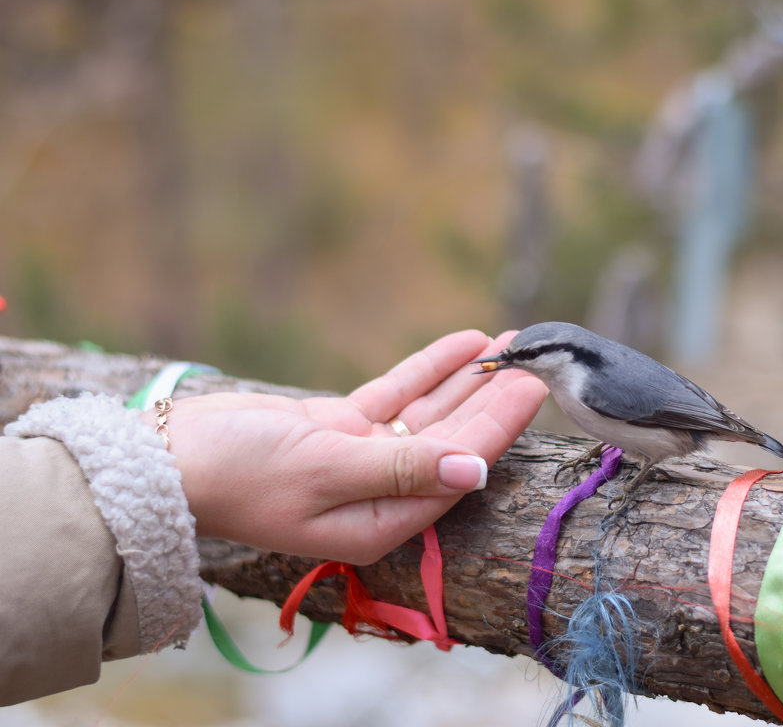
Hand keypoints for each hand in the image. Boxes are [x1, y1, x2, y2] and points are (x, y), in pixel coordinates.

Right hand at [157, 330, 546, 563]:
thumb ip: (404, 468)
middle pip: (453, 439)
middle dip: (493, 398)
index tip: (533, 387)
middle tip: (534, 356)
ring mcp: (362, 457)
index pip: (458, 469)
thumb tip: (474, 471)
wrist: (167, 460)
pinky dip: (428, 370)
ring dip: (468, 379)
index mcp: (382, 520)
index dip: (498, 426)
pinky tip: (463, 344)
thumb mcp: (327, 470)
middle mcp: (380, 493)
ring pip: (430, 413)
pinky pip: (398, 396)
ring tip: (508, 343)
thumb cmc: (240, 475)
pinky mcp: (342, 429)